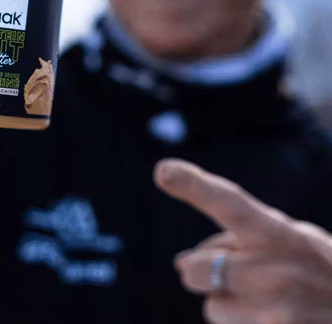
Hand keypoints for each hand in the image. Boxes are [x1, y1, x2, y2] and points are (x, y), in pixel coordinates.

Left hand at [155, 159, 331, 322]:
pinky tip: (277, 320)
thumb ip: (246, 235)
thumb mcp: (298, 240)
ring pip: (213, 308)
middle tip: (234, 270)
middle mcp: (277, 274)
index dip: (195, 186)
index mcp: (281, 236)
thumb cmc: (325, 274)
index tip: (162, 170)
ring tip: (270, 303)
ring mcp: (278, 316)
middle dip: (202, 269)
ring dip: (230, 306)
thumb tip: (183, 263)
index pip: (230, 204)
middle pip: (195, 269)